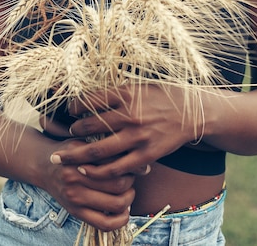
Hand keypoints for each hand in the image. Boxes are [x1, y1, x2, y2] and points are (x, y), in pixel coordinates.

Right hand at [42, 137, 135, 230]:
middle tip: (132, 176)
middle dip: (131, 180)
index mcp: (80, 159)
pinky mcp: (76, 213)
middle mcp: (76, 180)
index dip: (131, 163)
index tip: (136, 162)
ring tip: (128, 191)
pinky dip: (120, 220)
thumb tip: (134, 154)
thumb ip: (104, 147)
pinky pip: (104, 224)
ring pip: (116, 204)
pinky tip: (123, 210)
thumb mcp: (83, 142)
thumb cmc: (69, 151)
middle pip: (119, 184)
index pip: (115, 163)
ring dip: (129, 199)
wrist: (44, 166)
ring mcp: (76, 199)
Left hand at [50, 84, 198, 178]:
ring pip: (98, 151)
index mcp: (127, 94)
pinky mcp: (146, 155)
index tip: (70, 111)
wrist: (193, 113)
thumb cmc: (164, 96)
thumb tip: (91, 95)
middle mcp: (130, 115)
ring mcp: (138, 137)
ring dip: (77, 155)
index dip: (75, 107)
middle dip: (72, 132)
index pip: (90, 101)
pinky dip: (98, 171)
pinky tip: (86, 170)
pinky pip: (116, 168)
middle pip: (89, 126)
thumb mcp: (141, 86)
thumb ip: (118, 91)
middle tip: (65, 135)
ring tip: (64, 158)